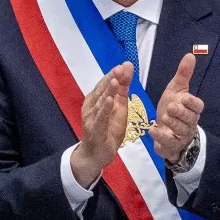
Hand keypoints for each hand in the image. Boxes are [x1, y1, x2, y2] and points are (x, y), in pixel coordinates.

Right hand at [71, 62, 133, 187]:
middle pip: (102, 90)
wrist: (95, 154)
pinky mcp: (94, 130)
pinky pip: (100, 118)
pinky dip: (105, 109)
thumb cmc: (107, 129)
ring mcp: (91, 118)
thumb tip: (127, 67)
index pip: (105, 84)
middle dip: (111, 78)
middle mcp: (91, 106)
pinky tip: (110, 101)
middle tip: (120, 68)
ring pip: (101, 102)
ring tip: (115, 80)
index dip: (114, 74)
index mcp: (96, 99)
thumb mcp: (119, 107)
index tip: (124, 65)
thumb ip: (123, 88)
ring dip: (108, 91)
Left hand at [148, 52, 204, 164]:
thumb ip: (183, 74)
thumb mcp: (176, 90)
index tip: (184, 98)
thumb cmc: (173, 110)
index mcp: (192, 109)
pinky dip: (160, 136)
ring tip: (163, 117)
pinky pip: (167, 142)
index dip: (192, 103)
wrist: (167, 133)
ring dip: (172, 123)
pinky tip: (152, 130)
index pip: (198, 106)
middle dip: (180, 113)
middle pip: (189, 118)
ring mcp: (180, 136)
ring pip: (180, 130)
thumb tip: (190, 55)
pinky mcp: (170, 145)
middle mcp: (189, 123)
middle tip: (170, 107)